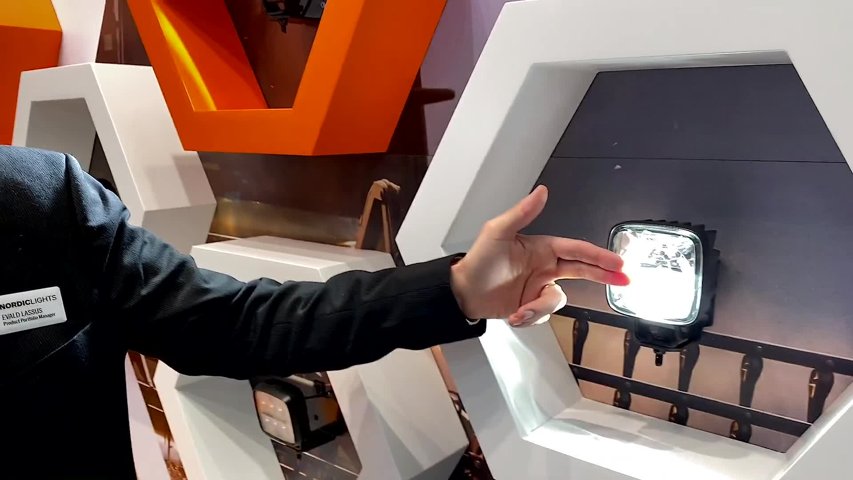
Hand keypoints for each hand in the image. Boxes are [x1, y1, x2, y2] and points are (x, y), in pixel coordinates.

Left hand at [450, 185, 628, 326]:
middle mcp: (544, 267)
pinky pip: (544, 315)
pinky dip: (530, 317)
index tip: (618, 262)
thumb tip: (541, 191)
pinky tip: (514, 315)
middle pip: (582, 270)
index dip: (599, 255)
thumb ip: (522, 212)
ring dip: (540, 308)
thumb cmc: (478, 260)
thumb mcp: (497, 232)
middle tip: (622, 280)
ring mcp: (538, 287)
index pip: (577, 250)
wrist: (462, 293)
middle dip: (603, 275)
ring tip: (520, 310)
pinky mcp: (531, 306)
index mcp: (542, 248)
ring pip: (558, 300)